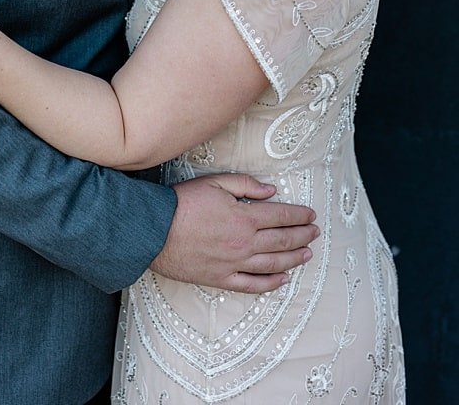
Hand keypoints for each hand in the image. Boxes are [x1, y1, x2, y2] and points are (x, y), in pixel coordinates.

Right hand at [152, 174, 318, 292]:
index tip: (311, 215)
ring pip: (273, 264)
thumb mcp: (213, 183)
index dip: (299, 215)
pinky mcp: (221, 278)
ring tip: (306, 255)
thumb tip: (271, 191)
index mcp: (244, 217)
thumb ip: (244, 185)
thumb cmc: (180, 203)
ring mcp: (234, 263)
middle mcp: (244, 242)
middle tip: (314, 233)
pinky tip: (282, 279)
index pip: (281, 216)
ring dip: (294, 259)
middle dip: (302, 236)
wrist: (152, 229)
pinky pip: (252, 284)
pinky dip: (270, 283)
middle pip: (282, 240)